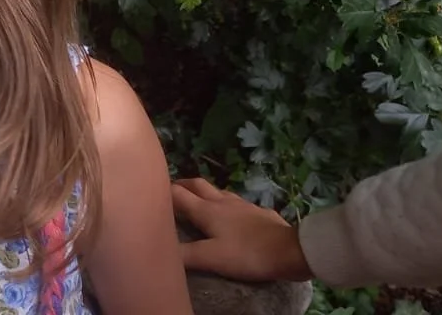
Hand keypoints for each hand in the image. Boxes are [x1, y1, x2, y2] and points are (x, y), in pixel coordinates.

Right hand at [171, 178, 312, 282]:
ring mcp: (243, 205)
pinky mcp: (260, 213)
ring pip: (218, 191)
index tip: (150, 192)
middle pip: (198, 185)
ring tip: (199, 200)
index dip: (162, 191)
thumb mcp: (211, 258)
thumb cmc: (247, 253)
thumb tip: (160, 249)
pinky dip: (228, 205)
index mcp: (206, 210)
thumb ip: (184, 254)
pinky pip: (239, 203)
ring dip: (205, 192)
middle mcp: (222, 202)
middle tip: (172, 190)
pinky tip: (233, 215)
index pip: (178, 194)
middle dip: (182, 184)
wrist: (291, 250)